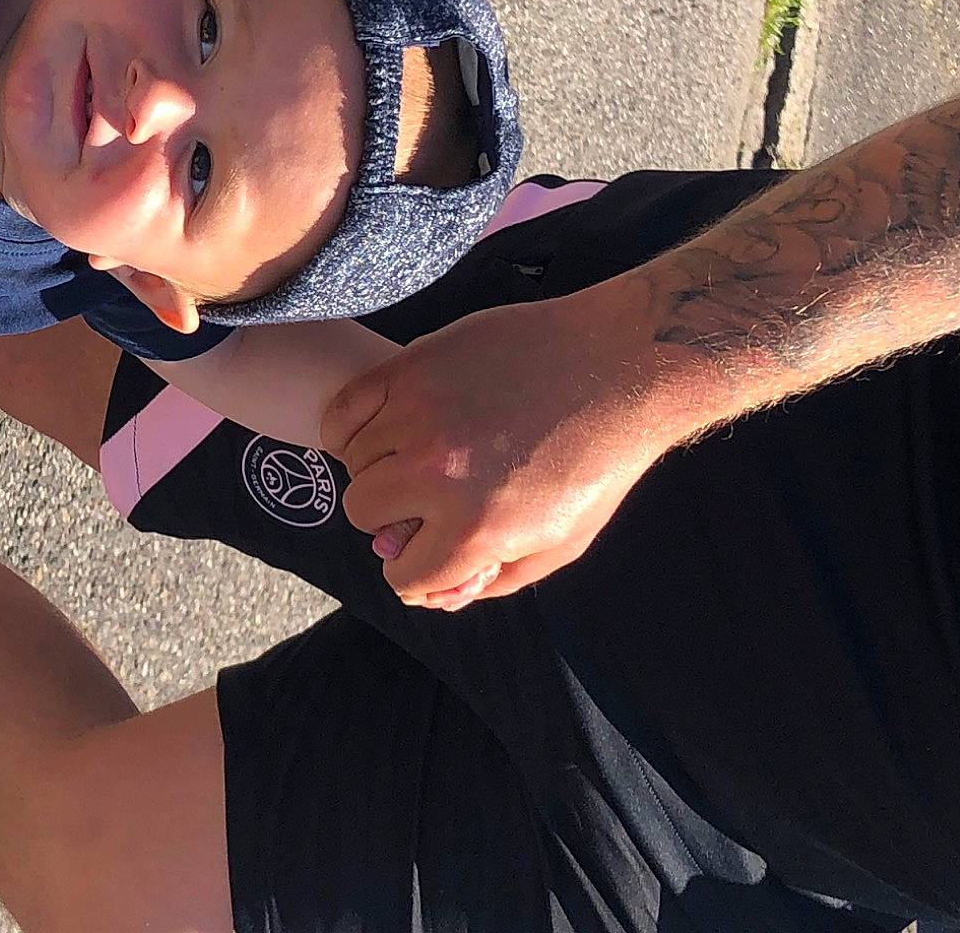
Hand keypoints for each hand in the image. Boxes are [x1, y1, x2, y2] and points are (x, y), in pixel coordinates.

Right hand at [319, 284, 680, 610]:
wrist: (617, 366)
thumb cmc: (597, 457)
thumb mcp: (563, 542)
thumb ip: (495, 579)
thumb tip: (436, 593)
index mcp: (477, 528)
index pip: (404, 575)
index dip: (418, 570)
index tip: (430, 552)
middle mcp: (436, 474)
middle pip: (363, 513)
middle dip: (392, 516)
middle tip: (422, 498)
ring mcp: (417, 415)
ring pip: (352, 462)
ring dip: (379, 467)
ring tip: (418, 454)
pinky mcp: (409, 368)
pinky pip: (342, 412)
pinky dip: (348, 430)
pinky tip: (380, 432)